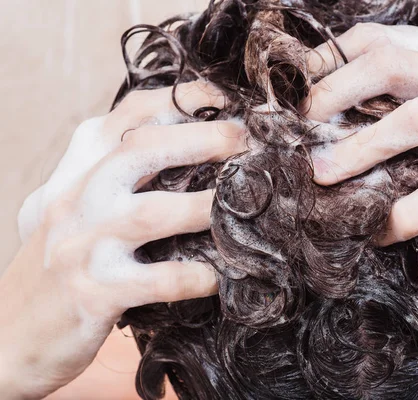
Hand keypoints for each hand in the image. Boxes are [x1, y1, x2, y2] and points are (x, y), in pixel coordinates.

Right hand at [0, 82, 238, 398]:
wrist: (6, 333)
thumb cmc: (55, 262)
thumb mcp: (71, 204)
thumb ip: (112, 173)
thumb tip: (184, 143)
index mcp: (76, 170)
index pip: (127, 115)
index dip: (180, 98)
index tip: (224, 96)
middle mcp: (75, 198)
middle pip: (142, 149)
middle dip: (203, 138)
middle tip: (248, 141)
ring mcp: (82, 245)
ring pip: (153, 213)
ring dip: (207, 207)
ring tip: (246, 208)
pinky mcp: (95, 293)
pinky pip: (161, 279)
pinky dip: (199, 276)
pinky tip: (221, 275)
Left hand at [303, 23, 417, 243]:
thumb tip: (359, 100)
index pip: (380, 39)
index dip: (331, 58)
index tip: (301, 84)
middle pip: (385, 66)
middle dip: (331, 94)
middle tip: (299, 126)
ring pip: (406, 123)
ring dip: (356, 151)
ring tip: (319, 176)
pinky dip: (402, 215)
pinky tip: (379, 232)